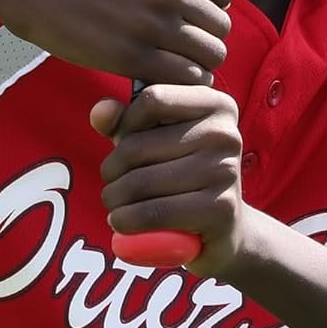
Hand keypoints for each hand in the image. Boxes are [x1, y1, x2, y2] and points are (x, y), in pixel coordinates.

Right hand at [0, 0, 232, 82]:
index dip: (208, 9)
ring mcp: (152, 23)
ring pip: (209, 56)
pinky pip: (184, 77)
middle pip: (220, 28)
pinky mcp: (133, 56)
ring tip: (171, 64)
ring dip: (195, 64)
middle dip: (203, 40)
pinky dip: (178, 82)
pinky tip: (159, 77)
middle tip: (178, 47)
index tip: (187, 18)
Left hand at [91, 84, 243, 275]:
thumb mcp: (156, 140)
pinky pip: (154, 212)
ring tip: (114, 202)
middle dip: (111, 168)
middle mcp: (225, 132)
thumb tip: (100, 111)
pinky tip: (120, 221)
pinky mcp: (220, 209)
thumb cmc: (183, 174)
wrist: (225, 228)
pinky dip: (126, 220)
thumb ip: (124, 121)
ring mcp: (225, 170)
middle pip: (138, 145)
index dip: (126, 123)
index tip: (126, 143)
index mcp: (216, 104)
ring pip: (141, 181)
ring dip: (114, 197)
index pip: (152, 99)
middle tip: (111, 182)